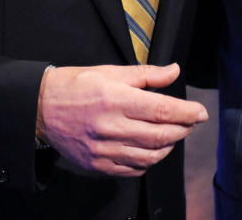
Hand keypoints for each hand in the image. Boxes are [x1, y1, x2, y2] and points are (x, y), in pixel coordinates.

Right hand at [35, 63, 207, 176]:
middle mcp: (111, 127)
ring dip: (168, 147)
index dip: (186, 113)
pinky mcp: (98, 165)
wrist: (41, 109)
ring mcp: (104, 150)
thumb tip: (173, 71)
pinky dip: (148, 162)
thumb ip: (145, 75)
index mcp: (115, 99)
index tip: (201, 113)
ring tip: (172, 136)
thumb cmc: (76, 85)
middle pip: (160, 135)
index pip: (162, 110)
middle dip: (182, 130)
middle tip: (189, 123)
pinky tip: (151, 151)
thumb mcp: (110, 72)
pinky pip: (132, 170)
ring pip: (149, 156)